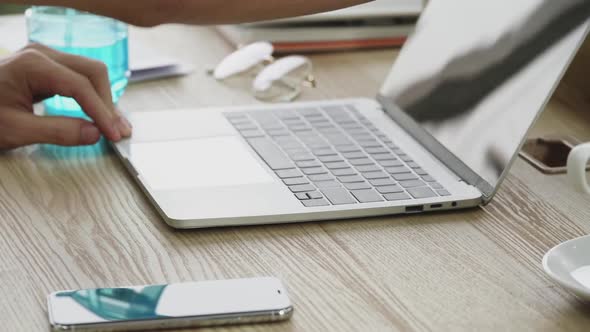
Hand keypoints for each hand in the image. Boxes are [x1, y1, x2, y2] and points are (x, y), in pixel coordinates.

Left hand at [0, 43, 131, 149]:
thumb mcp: (15, 130)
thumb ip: (58, 132)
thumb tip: (95, 134)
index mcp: (33, 65)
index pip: (81, 86)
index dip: (102, 112)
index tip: (113, 135)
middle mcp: (42, 55)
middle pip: (93, 73)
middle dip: (109, 104)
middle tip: (118, 132)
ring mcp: (46, 59)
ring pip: (91, 74)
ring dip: (105, 100)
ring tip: (114, 126)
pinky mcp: (48, 69)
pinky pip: (80, 79)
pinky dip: (93, 98)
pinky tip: (100, 115)